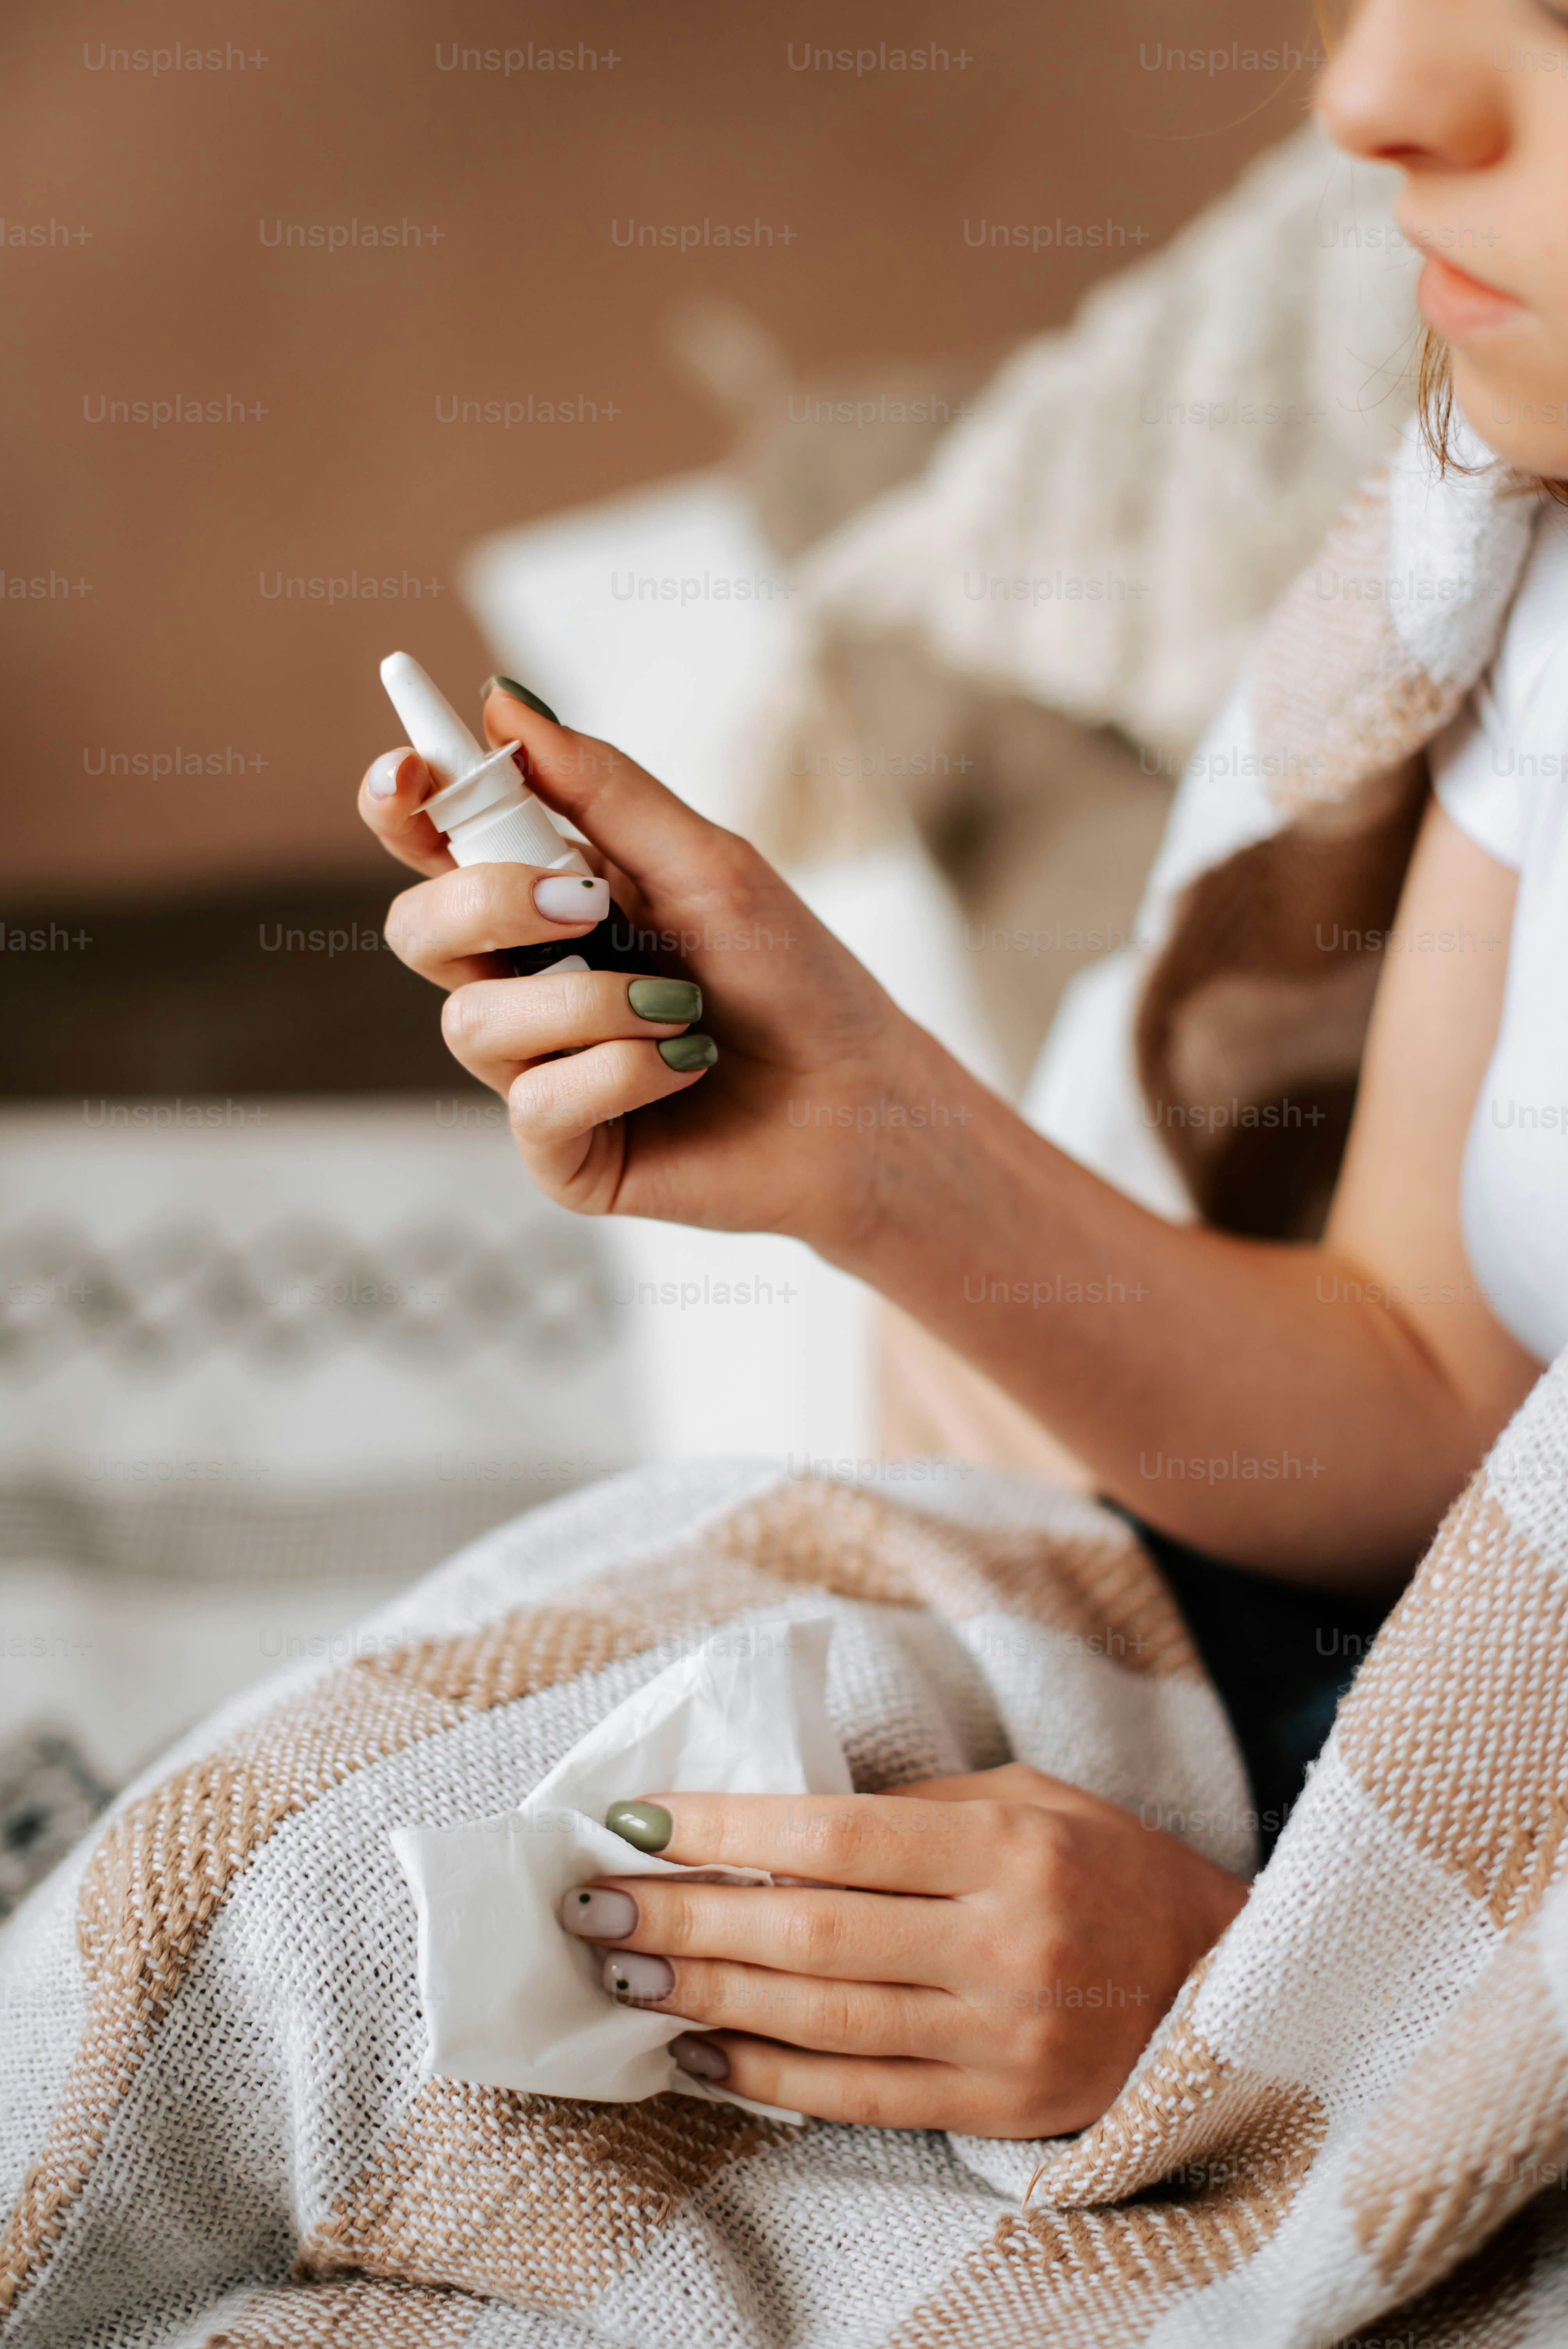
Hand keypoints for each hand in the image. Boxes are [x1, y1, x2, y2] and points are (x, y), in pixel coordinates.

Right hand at [358, 685, 956, 1256]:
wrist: (858, 1096)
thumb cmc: (790, 974)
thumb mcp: (705, 862)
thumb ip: (600, 787)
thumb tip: (502, 702)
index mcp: (545, 897)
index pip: (432, 844)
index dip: (399, 804)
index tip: (407, 772)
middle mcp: (523, 981)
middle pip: (418, 930)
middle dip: (488, 902)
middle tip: (587, 903)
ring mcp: (535, 1070)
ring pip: (474, 1023)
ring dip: (588, 1002)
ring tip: (681, 1008)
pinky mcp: (562, 1151)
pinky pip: (537, 1105)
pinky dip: (623, 1072)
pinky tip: (686, 1064)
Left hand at [557, 1764, 1249, 2136]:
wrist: (1223, 1981)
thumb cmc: (1107, 1864)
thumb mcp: (1027, 1797)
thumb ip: (913, 1811)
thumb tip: (771, 1826)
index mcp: (1010, 1844)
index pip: (838, 1834)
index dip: (728, 1829)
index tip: (638, 1820)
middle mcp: (1005, 1942)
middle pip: (812, 1930)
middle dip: (689, 1915)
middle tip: (595, 1901)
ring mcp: (1002, 2036)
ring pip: (822, 2019)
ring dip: (706, 1994)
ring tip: (621, 1969)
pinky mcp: (999, 2108)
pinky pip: (859, 2097)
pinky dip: (767, 2076)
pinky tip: (695, 2050)